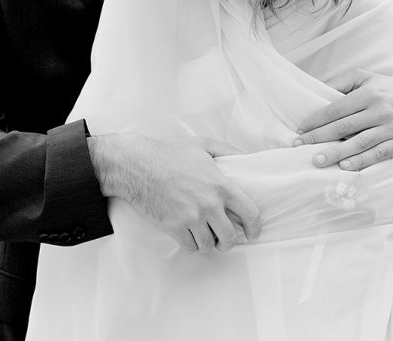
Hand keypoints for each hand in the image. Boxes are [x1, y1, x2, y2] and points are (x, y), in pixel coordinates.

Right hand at [89, 134, 260, 252]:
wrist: (138, 166)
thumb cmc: (170, 154)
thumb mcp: (203, 145)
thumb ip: (228, 150)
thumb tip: (247, 156)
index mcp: (221, 186)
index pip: (250, 213)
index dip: (254, 227)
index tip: (253, 233)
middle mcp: (210, 205)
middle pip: (230, 237)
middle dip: (228, 241)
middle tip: (224, 240)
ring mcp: (192, 218)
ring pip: (208, 245)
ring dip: (208, 243)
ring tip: (204, 236)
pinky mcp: (174, 227)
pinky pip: (190, 247)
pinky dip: (191, 245)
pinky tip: (189, 236)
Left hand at [294, 72, 392, 170]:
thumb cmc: (389, 91)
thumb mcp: (367, 79)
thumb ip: (343, 83)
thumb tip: (317, 91)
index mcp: (370, 93)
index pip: (337, 108)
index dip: (317, 120)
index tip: (300, 129)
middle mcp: (381, 110)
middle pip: (345, 127)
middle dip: (320, 137)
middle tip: (300, 146)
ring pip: (360, 142)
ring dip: (337, 152)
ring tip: (317, 160)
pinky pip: (378, 154)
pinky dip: (361, 161)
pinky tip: (345, 166)